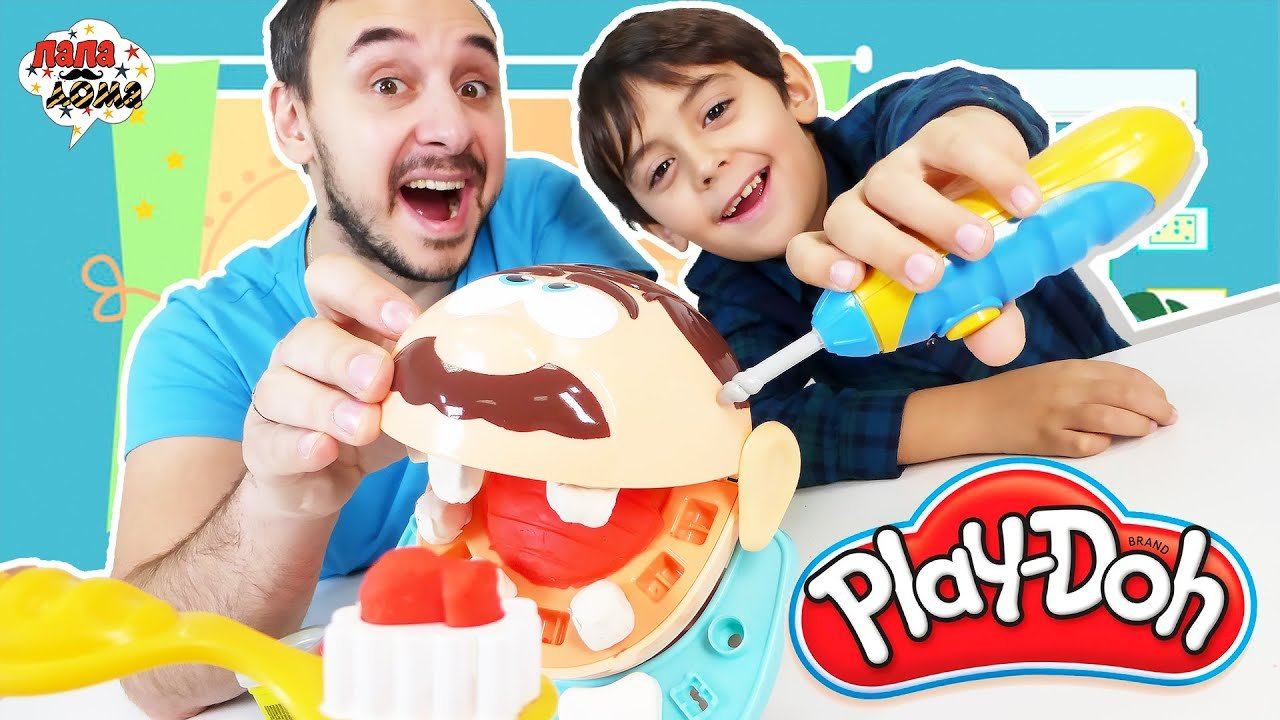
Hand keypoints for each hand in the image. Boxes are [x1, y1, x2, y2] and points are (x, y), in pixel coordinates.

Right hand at [241, 255, 420, 517]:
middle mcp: (300, 354)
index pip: (331, 280)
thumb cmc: (373, 422)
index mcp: (338, 326)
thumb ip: (427, 379)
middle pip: (307, 335)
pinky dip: (300, 445)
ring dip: (326, 405)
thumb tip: (469, 382)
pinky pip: (273, 440)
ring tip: (365, 426)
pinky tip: (324, 449)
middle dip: (346, 356)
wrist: (326, 480)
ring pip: (282, 388)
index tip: (406, 320)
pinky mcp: (264, 446)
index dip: (364, 292)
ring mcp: (275, 399)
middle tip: (380, 379)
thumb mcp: (407, 396)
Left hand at [787, 105, 1042, 365]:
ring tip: (981, 246)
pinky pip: (954, 147)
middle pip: (846, 220)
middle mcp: (864, 207)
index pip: (808, 253)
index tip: (852, 282)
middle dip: (884, 250)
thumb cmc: (963, 248)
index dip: (820, 266)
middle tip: (930, 277)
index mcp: (855, 249)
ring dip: (935, 217)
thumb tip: (999, 349)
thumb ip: (978, 317)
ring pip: (890, 185)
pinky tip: (1023, 205)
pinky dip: (991, 175)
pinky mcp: (938, 138)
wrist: (993, 175)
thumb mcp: (971, 288)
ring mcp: (897, 169)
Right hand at [970, 360, 1177, 456]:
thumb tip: (1133, 394)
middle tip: (1168, 418)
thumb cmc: (1016, 394)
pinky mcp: (1046, 440)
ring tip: (1147, 430)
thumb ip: (1089, 381)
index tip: (1163, 399)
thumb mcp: (1053, 375)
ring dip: (1137, 426)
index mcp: (1070, 369)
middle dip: (1155, 407)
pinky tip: (1104, 443)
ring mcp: (1056, 415)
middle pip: (1125, 394)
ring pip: (1111, 419)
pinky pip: (1086, 445)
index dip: (1151, 388)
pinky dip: (1101, 444)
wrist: (976, 411)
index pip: (1123, 374)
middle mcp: (1066, 389)